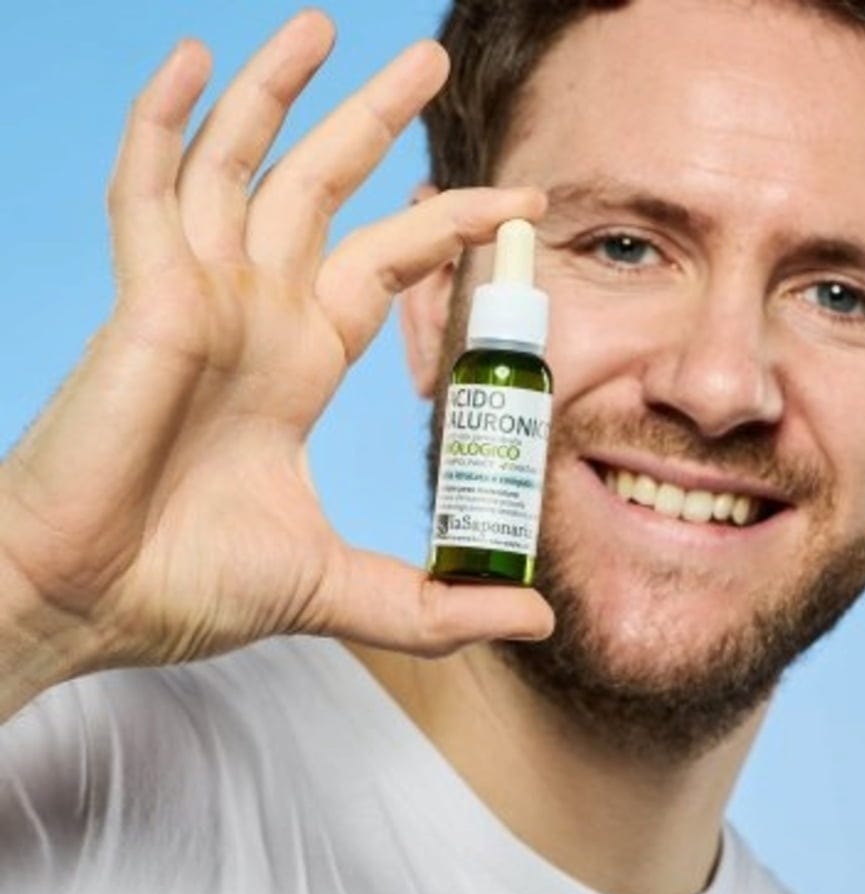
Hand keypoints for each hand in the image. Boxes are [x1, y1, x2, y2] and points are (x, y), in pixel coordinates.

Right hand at [0, 10, 552, 688]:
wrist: (87, 601)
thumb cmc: (187, 587)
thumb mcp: (340, 589)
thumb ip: (435, 606)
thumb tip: (537, 622)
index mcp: (298, 366)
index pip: (385, 266)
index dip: (444, 228)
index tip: (514, 212)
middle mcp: (252, 316)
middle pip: (323, 191)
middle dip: (375, 124)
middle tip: (430, 63)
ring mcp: (194, 298)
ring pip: (239, 164)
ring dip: (277, 92)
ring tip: (326, 24)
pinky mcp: (140, 299)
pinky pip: (146, 189)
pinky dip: (162, 122)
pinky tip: (191, 62)